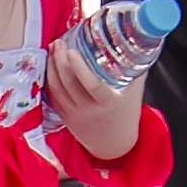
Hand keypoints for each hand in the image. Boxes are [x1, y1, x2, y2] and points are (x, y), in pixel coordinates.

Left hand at [44, 32, 141, 165]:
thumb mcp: (135, 92)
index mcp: (108, 103)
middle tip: (59, 42)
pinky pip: (53, 97)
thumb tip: (137, 43)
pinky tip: (50, 66)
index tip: (72, 51)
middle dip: (60, 60)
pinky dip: (49, 80)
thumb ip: (135, 69)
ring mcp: (75, 114)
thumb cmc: (126, 113)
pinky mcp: (65, 117)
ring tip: (53, 49)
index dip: (80, 67)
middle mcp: (89, 110)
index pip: (91, 84)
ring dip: (52, 67)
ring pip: (57, 88)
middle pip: (69, 83)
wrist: (114, 143)